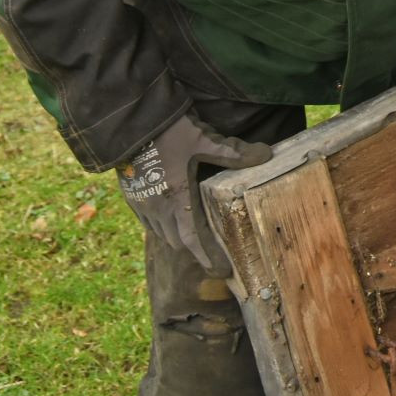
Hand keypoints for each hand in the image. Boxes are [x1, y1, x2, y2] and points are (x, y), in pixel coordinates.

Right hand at [116, 114, 272, 276]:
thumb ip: (235, 152)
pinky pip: (149, 222)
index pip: (194, 239)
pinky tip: (172, 214)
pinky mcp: (131, 196)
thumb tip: (266, 155)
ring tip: (196, 233)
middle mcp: (158, 209)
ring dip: (178, 236)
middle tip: (214, 248)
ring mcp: (142, 205)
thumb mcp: (204, 140)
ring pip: (162, 233)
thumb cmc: (169, 132)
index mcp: (177, 200)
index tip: (223, 272)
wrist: (129, 123)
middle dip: (196, 248)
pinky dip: (163, 225)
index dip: (209, 257)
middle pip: (178, 241)